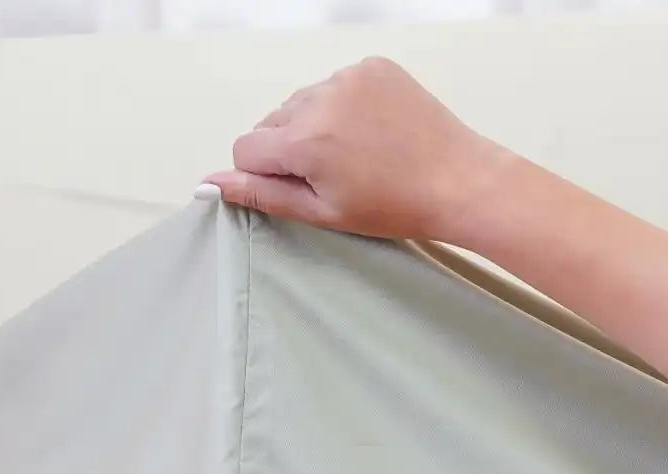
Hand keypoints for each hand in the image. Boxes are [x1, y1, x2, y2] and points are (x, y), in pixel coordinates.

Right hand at [206, 57, 512, 243]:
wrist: (456, 181)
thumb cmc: (393, 205)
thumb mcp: (320, 211)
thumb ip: (261, 194)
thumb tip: (210, 185)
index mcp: (305, 139)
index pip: (245, 148)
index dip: (264, 175)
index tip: (296, 188)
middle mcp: (321, 98)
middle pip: (270, 123)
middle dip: (288, 149)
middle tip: (331, 176)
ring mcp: (348, 76)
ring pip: (300, 103)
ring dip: (313, 127)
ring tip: (353, 155)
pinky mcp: (371, 67)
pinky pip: (333, 86)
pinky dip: (340, 108)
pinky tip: (368, 133)